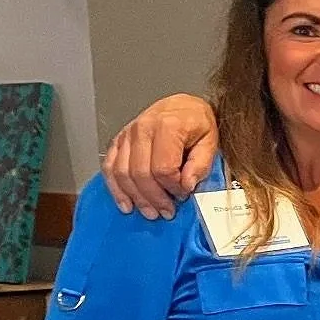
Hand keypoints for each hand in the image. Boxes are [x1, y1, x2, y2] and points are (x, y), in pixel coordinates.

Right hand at [102, 94, 219, 217]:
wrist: (183, 107)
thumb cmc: (197, 123)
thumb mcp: (210, 141)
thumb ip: (200, 164)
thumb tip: (186, 186)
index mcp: (167, 126)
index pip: (163, 168)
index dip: (173, 187)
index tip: (184, 194)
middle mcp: (142, 129)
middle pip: (140, 173)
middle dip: (154, 198)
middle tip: (167, 212)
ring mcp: (127, 134)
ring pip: (122, 174)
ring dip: (136, 198)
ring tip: (150, 212)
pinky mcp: (119, 141)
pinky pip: (110, 167)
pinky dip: (116, 188)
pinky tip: (126, 203)